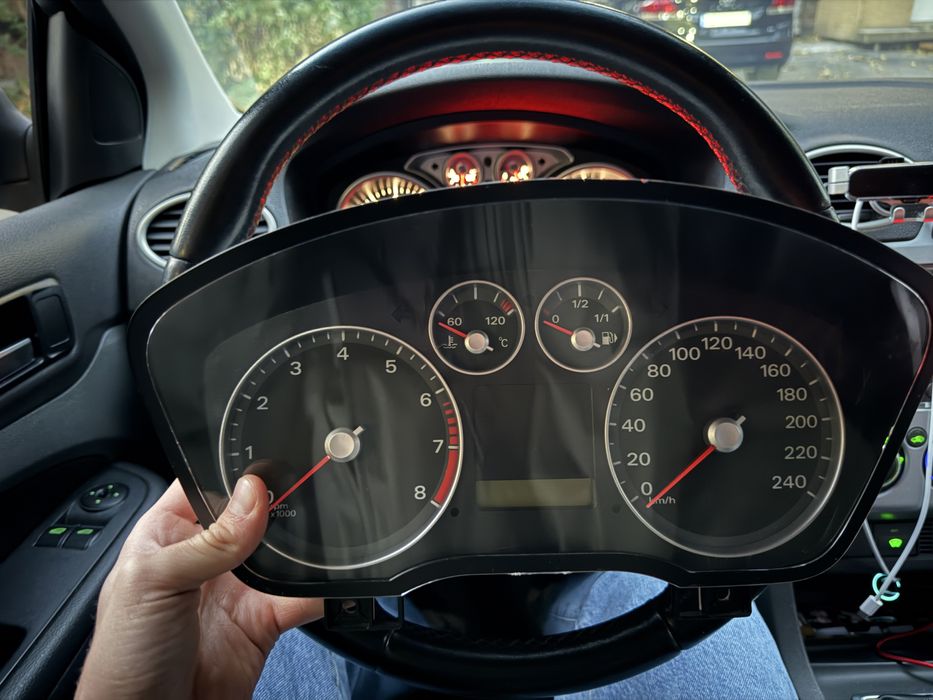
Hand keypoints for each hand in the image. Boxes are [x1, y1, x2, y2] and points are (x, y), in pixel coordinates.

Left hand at [76, 476, 321, 698]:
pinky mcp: (264, 621)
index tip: (269, 461)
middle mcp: (206, 555)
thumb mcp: (153, 584)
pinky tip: (331, 578)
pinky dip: (322, 588)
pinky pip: (302, 597)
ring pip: (284, 551)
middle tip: (306, 491)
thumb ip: (206, 542)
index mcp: (168, 532)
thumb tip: (252, 496)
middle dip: (281, 501)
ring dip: (304, 543)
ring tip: (322, 529)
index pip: (207, 483)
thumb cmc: (122, 657)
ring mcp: (237, 587)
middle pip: (255, 514)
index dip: (236, 470)